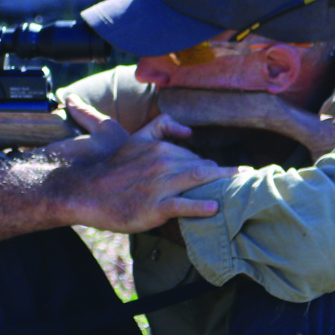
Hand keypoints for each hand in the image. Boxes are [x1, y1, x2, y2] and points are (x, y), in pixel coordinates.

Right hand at [48, 97, 237, 234]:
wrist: (87, 191)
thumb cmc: (113, 168)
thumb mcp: (136, 138)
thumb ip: (162, 127)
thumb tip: (188, 131)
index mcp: (161, 147)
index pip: (194, 155)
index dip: (208, 167)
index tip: (224, 175)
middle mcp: (164, 163)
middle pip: (202, 167)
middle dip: (224, 174)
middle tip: (247, 179)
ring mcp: (160, 186)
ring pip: (199, 180)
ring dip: (224, 182)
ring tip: (244, 186)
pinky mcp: (155, 207)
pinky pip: (185, 205)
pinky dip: (202, 206)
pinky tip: (216, 208)